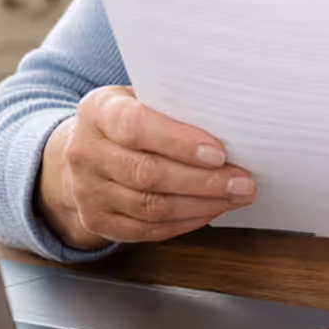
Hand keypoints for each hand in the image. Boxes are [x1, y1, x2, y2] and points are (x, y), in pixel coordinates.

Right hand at [36, 85, 254, 249]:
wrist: (86, 152)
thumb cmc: (129, 120)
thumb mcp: (142, 98)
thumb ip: (174, 106)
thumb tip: (231, 120)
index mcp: (98, 111)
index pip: (135, 126)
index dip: (179, 142)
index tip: (219, 153)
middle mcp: (85, 152)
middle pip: (147, 173)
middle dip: (203, 181)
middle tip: (243, 181)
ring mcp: (86, 191)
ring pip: (150, 207)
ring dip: (201, 205)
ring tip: (235, 197)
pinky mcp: (96, 221)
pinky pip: (146, 230)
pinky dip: (184, 223)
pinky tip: (210, 211)